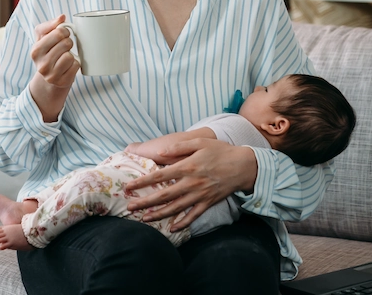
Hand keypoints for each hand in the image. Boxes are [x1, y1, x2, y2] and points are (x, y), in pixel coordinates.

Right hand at [28, 15, 79, 121]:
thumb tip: (62, 17)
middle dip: (68, 42)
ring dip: (72, 54)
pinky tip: (69, 66)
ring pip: (70, 55)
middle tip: (65, 46)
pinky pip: (76, 66)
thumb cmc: (48, 54)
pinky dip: (76, 64)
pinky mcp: (62, 82)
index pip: (58, 33)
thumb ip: (50, 25)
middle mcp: (41, 65)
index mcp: (35, 51)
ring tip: (66, 57)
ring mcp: (51, 75)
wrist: (49, 80)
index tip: (63, 34)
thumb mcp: (43, 39)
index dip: (64, 31)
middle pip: (66, 43)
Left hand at [123, 139, 256, 231]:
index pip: (159, 176)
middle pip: (164, 195)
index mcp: (187, 167)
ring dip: (159, 215)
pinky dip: (182, 223)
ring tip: (144, 219)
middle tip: (129, 207)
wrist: (243, 166)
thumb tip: (160, 152)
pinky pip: (193, 216)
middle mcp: (191, 183)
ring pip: (175, 208)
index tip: (129, 187)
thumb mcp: (199, 142)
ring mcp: (200, 195)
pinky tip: (171, 228)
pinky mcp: (208, 203)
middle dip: (145, 202)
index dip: (142, 182)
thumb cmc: (220, 151)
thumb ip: (178, 147)